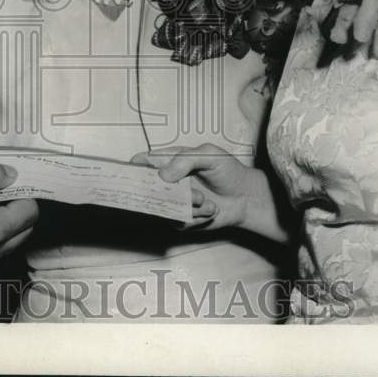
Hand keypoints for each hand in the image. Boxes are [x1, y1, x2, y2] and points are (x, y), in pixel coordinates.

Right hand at [133, 144, 260, 230]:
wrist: (246, 198)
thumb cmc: (229, 171)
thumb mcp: (210, 155)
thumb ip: (186, 159)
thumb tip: (162, 175)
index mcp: (171, 160)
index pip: (144, 161)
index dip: (134, 166)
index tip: (131, 171)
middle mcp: (168, 182)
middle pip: (147, 188)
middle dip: (162, 192)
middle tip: (185, 191)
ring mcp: (174, 201)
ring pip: (163, 208)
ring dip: (186, 205)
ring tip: (205, 199)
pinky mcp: (182, 219)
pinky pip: (177, 221)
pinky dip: (196, 217)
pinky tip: (210, 209)